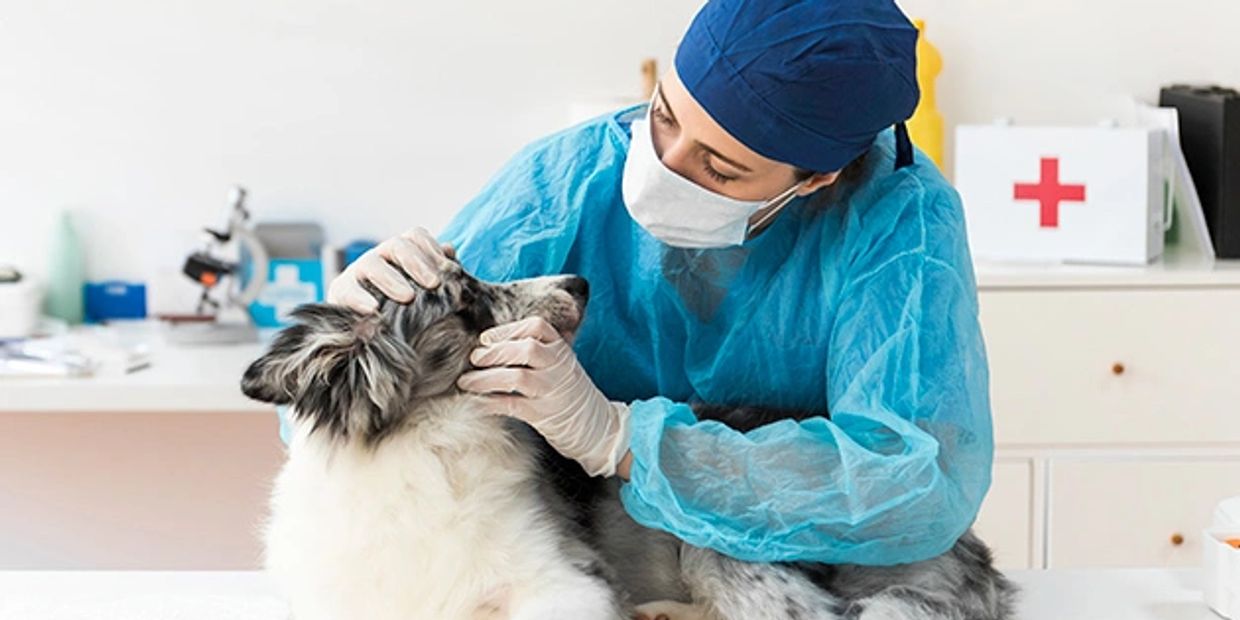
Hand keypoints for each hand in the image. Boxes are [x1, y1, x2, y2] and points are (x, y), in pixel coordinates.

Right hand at [326, 227, 455, 313]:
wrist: (362, 331)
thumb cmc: (398, 307)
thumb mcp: (419, 290)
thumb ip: (435, 271)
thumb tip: (450, 250)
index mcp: (399, 253)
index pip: (415, 237)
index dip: (432, 248)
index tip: (448, 269)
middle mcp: (379, 257)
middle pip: (397, 246)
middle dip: (417, 263)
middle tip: (434, 284)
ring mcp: (358, 272)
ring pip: (372, 264)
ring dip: (392, 279)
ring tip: (408, 297)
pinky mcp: (340, 291)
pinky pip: (347, 290)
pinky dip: (360, 299)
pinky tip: (374, 310)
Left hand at [457, 316, 631, 477]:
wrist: (600, 428)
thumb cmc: (573, 396)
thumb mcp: (563, 367)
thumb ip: (541, 353)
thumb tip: (496, 346)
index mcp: (563, 352)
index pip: (538, 327)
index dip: (509, 329)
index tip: (487, 338)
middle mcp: (559, 368)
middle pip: (526, 348)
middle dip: (495, 351)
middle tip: (474, 358)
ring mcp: (553, 391)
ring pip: (517, 377)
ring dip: (486, 378)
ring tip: (465, 382)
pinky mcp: (545, 416)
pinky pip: (513, 405)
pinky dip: (491, 403)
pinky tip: (476, 403)